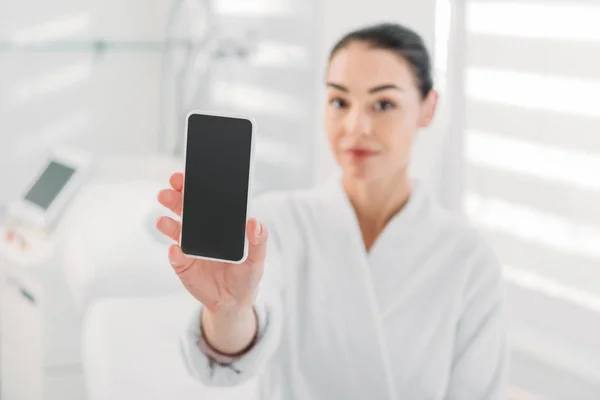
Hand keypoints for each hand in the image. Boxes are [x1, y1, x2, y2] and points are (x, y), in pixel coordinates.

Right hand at [156, 172, 268, 315]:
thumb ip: (258, 241)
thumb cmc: (246, 274)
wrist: (233, 301)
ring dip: (167, 222)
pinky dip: (174, 253)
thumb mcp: (257, 259)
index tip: (187, 178)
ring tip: (164, 220)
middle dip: (175, 198)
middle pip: (184, 209)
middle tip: (168, 191)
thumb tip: (255, 223)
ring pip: (174, 229)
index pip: (205, 200)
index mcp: (219, 223)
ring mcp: (189, 247)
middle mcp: (200, 230)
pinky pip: (176, 257)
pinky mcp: (183, 265)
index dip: (194, 187)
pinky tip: (175, 250)